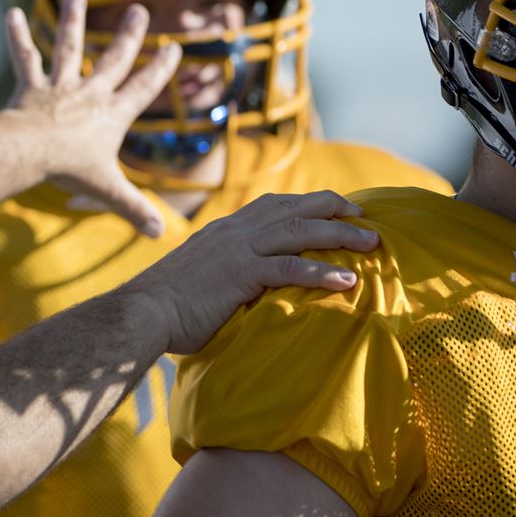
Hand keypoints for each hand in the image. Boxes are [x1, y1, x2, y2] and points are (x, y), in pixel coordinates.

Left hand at [4, 0, 181, 237]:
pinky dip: (16, 37)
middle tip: (140, 11)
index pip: (142, 89)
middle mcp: (90, 94)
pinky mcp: (31, 87)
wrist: (31, 152)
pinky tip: (10, 13)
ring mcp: (60, 87)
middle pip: (113, 60)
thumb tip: (160, 235)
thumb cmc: (70, 171)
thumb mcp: (108, 191)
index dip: (160, 70)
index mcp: (112, 115)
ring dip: (72, 21)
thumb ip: (134, 210)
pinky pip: (24, 58)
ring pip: (67, 47)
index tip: (174, 48)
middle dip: (129, 36)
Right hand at [124, 190, 379, 353]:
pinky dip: (322, 271)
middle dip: (333, 208)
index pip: (273, 206)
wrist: (143, 312)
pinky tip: (348, 280)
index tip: (335, 207)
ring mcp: (238, 249)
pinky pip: (290, 268)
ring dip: (339, 235)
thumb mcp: (199, 279)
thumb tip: (242, 292)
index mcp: (224, 230)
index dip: (307, 204)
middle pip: (293, 209)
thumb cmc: (166, 307)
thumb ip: (224, 275)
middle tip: (364, 215)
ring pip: (299, 232)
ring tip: (372, 243)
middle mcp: (233, 231)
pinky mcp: (240, 273)